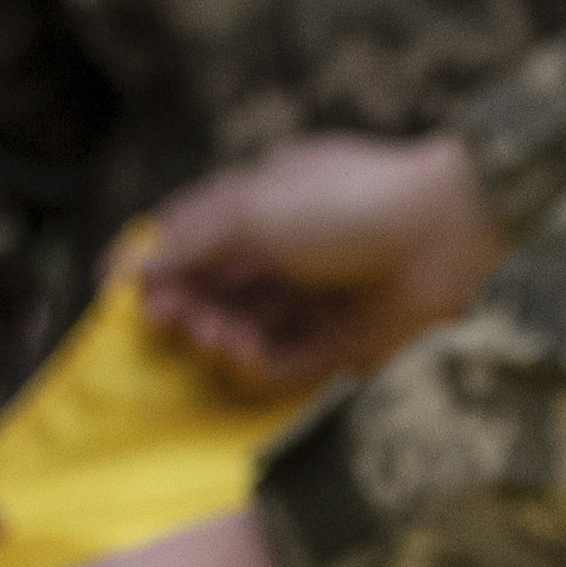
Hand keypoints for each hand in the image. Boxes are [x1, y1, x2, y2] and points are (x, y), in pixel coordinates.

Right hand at [134, 133, 504, 394]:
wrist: (443, 234)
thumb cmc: (344, 202)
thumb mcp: (250, 208)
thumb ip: (184, 239)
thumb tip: (122, 268)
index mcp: (262, 204)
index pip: (193, 240)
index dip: (158, 267)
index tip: (124, 294)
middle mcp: (285, 252)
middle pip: (215, 291)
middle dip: (188, 306)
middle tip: (176, 319)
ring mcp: (314, 300)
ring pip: (246, 330)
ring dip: (223, 336)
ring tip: (223, 337)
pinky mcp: (343, 344)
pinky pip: (287, 363)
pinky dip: (262, 364)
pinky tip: (252, 357)